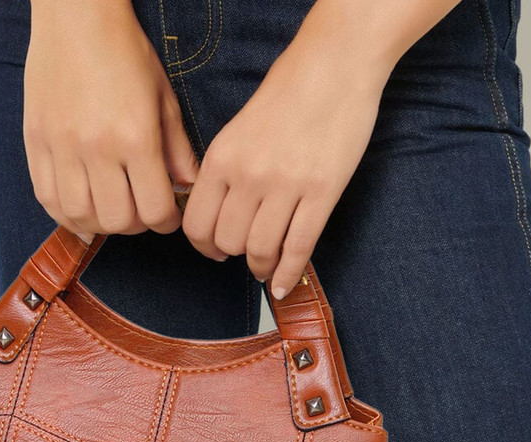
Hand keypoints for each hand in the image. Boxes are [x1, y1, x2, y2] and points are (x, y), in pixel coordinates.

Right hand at [24, 0, 198, 237]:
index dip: (167, 222)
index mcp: (135, 137)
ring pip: (81, 216)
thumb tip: (188, 188)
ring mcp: (62, 147)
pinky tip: (82, 208)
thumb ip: (178, 150)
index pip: (155, 209)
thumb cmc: (124, 53)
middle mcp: (97, 148)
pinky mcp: (36, 143)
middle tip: (140, 211)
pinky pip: (47, 199)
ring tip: (111, 210)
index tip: (168, 217)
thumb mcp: (164, 100)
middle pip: (118, 220)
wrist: (76, 16)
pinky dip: (67, 215)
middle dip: (136, 225)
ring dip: (101, 223)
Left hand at [182, 14, 392, 297]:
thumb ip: (222, 174)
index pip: (197, 225)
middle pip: (228, 243)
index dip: (203, 247)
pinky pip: (298, 249)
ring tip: (264, 266)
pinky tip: (282, 285)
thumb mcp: (236, 131)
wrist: (334, 67)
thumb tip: (214, 216)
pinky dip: (288, 275)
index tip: (213, 251)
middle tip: (243, 253)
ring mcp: (286, 187)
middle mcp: (248, 176)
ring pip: (260, 251)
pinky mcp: (321, 194)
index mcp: (221, 159)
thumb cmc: (286, 95)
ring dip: (259, 266)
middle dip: (233, 255)